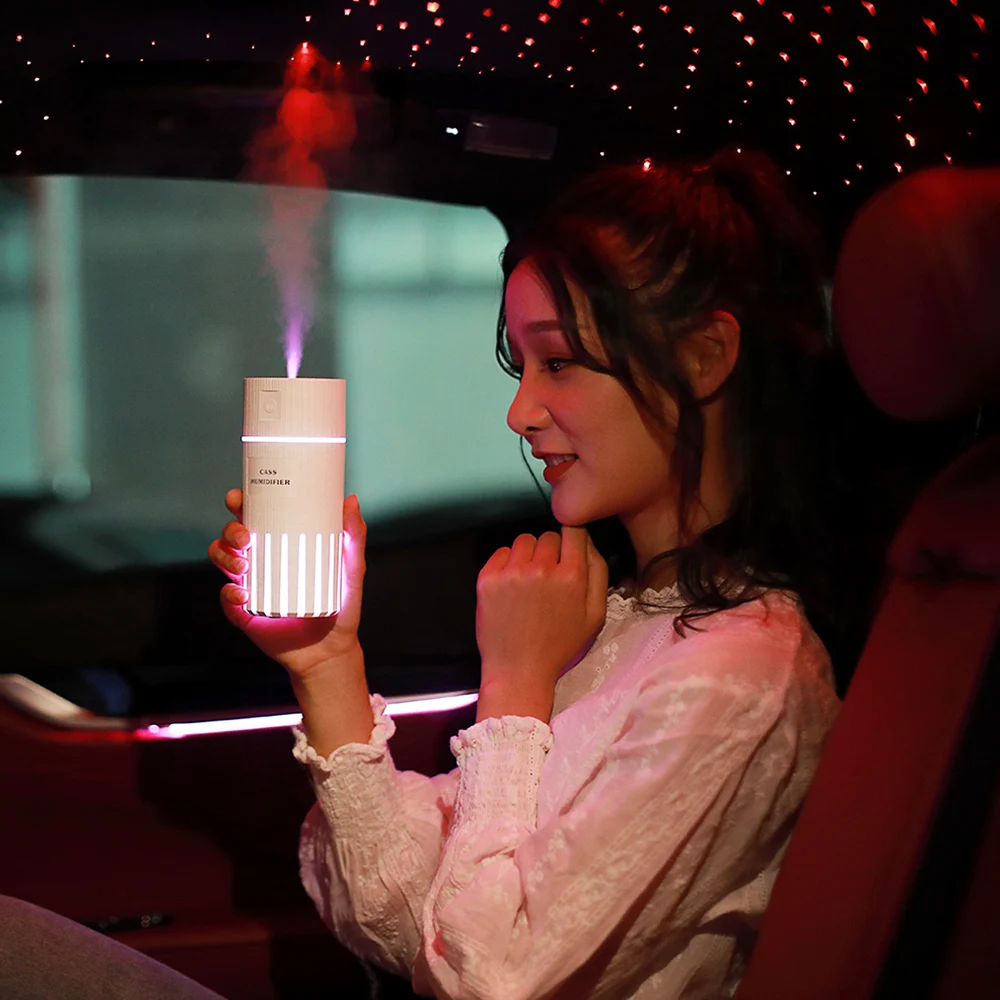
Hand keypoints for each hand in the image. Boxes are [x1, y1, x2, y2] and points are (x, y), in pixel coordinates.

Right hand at [207, 489, 366, 680]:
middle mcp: (259, 561)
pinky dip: (229, 594)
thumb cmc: (341, 604)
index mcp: (279, 544)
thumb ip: (354, 536)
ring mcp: (249, 586)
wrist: (332, 648)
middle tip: (246, 536)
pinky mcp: (243, 612)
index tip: (239, 497)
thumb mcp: (351, 568)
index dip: (241, 503)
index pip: (254, 517)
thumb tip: (351, 500)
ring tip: (245, 566)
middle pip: (230, 536)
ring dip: (225, 557)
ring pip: (222, 561)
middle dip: (231, 530)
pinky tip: (243, 595)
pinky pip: (226, 599)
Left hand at [475, 525, 607, 719]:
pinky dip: (506, 563)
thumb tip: (588, 541)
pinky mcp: (488, 579)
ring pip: (523, 541)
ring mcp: (512, 572)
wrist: (519, 670)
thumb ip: (598, 573)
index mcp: (572, 576)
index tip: (566, 550)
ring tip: (527, 580)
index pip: (573, 530)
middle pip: (548, 536)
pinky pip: (500, 552)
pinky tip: (511, 586)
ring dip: (527, 555)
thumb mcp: (595, 615)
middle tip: (546, 576)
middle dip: (549, 551)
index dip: (571, 538)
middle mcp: (542, 569)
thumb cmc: (559, 646)